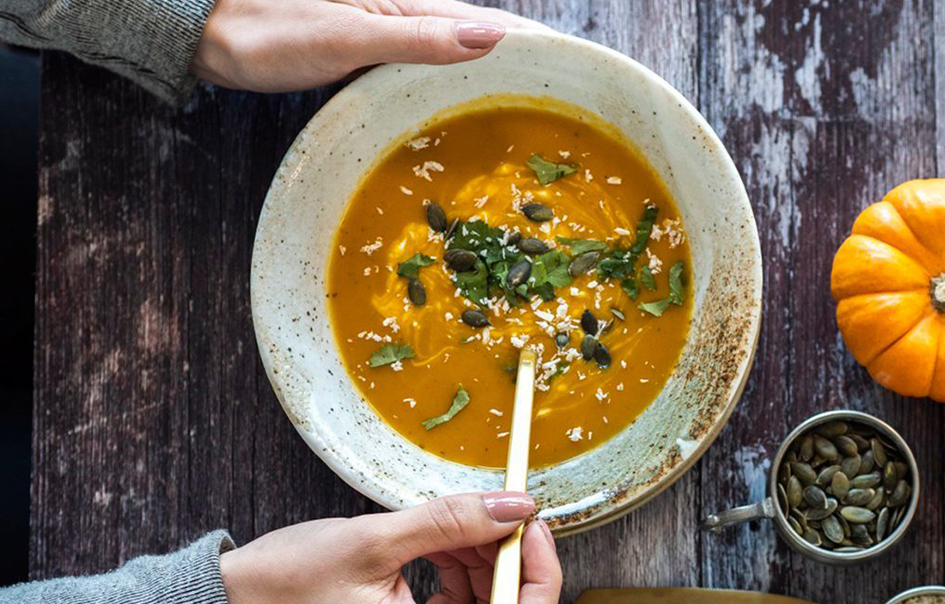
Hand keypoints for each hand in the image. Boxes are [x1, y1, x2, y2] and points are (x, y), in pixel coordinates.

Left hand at [192, 0, 547, 91]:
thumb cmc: (272, 31)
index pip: (492, 26)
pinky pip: (431, 65)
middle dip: (528, 61)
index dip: (537, 46)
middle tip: (570, 95)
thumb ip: (421, 39)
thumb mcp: (352, 37)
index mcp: (412, 4)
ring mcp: (391, 32)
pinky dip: (458, 80)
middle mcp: (408, 14)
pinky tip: (466, 97)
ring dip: (497, 72)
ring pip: (459, 51)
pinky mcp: (371, 51)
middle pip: (483, 37)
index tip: (582, 70)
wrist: (211, 30)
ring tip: (533, 101)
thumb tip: (493, 37)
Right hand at [219, 491, 561, 603]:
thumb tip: (514, 506)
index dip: (538, 570)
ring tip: (461, 519)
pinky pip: (458, 601)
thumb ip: (450, 522)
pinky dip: (459, 564)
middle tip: (500, 510)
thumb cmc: (287, 584)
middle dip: (509, 557)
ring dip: (484, 557)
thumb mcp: (374, 541)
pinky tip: (444, 536)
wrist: (234, 602)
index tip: (530, 521)